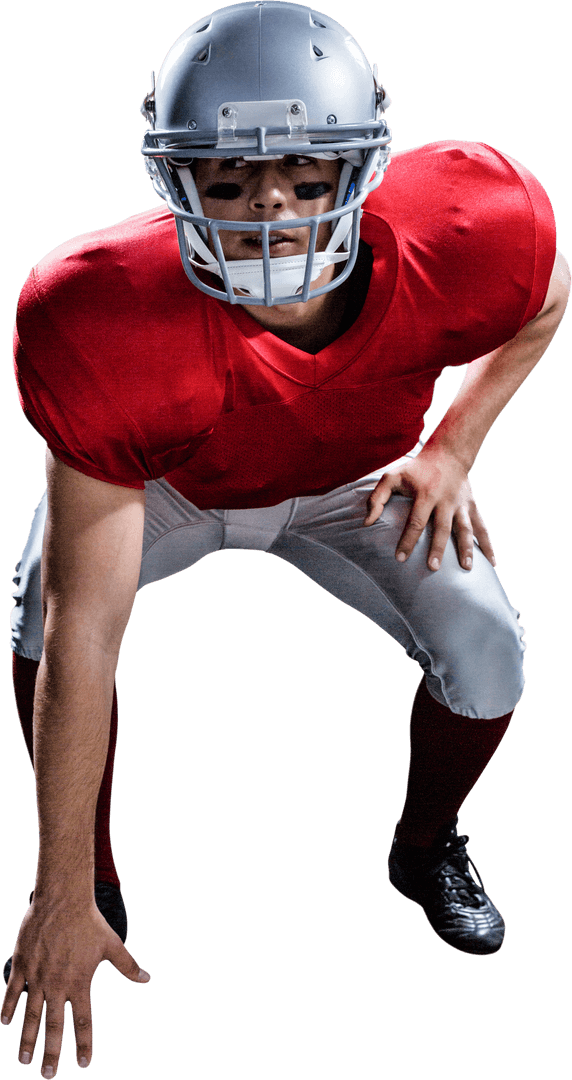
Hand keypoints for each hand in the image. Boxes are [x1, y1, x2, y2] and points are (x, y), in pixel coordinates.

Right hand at [0, 897, 150, 1075]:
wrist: (63, 898)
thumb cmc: (90, 921)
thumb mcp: (112, 944)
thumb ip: (128, 965)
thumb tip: (148, 978)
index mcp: (80, 983)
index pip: (84, 1022)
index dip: (84, 1044)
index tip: (83, 1063)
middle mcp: (58, 984)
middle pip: (53, 1026)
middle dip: (50, 1053)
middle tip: (47, 1076)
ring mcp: (38, 976)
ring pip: (31, 1015)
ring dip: (27, 1039)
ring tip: (23, 1060)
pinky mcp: (22, 964)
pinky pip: (12, 991)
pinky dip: (7, 1007)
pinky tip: (4, 1023)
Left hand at [363, 446, 495, 570]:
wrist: (449, 453)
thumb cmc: (416, 469)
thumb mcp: (392, 476)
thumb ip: (377, 498)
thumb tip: (367, 522)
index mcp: (426, 494)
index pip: (416, 521)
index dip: (408, 540)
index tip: (400, 558)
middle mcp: (446, 501)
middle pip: (442, 528)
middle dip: (438, 548)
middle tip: (433, 568)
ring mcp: (461, 505)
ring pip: (466, 529)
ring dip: (467, 548)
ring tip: (467, 568)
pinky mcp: (472, 507)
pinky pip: (482, 528)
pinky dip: (488, 545)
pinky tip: (492, 563)